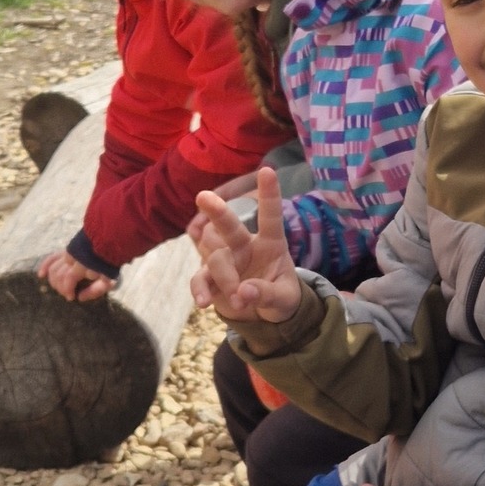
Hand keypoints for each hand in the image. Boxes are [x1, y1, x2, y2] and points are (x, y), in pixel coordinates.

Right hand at [40, 251, 112, 302]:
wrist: (110, 248)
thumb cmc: (109, 268)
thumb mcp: (108, 281)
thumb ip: (95, 291)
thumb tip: (79, 298)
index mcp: (84, 265)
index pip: (68, 278)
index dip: (67, 290)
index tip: (71, 297)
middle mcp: (74, 257)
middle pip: (58, 274)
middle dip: (60, 287)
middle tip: (67, 293)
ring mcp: (69, 253)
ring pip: (53, 267)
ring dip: (53, 280)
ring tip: (59, 288)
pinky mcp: (66, 250)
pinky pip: (52, 257)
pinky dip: (45, 265)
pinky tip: (41, 275)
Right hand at [189, 165, 300, 322]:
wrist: (263, 314)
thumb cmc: (279, 296)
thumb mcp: (284, 299)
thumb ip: (267, 294)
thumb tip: (243, 293)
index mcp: (271, 243)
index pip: (270, 216)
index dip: (269, 195)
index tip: (268, 171)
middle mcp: (245, 246)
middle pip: (229, 226)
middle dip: (218, 211)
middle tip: (203, 197)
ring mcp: (226, 259)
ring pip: (216, 259)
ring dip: (225, 278)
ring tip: (239, 301)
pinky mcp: (210, 277)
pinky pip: (200, 278)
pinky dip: (200, 289)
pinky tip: (203, 302)